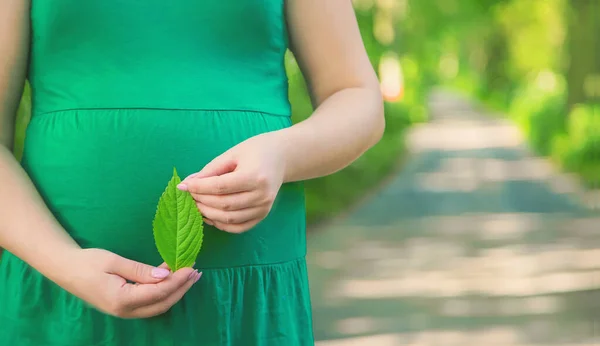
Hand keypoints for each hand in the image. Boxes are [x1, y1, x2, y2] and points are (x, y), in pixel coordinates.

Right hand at [56, 248, 200, 317]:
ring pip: (158, 306)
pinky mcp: (124, 306)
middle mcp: (125, 310)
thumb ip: (140, 271)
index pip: (158, 292)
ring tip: (190, 275)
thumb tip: (165, 276)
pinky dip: (163, 292)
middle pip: (162, 303)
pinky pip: (150, 303)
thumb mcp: (114, 261)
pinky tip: (171, 278)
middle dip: (182, 288)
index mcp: (122, 299)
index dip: (177, 281)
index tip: (191, 268)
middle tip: (196, 272)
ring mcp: (124, 311)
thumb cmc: (87, 262)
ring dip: (175, 291)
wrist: (65, 269)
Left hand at [177, 132, 285, 233]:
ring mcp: (264, 208)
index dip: (199, 188)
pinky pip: (239, 227)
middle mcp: (262, 195)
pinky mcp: (263, 215)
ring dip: (208, 214)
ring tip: (196, 205)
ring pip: (229, 219)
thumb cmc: (255, 151)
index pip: (220, 187)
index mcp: (255, 176)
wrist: (281, 157)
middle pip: (224, 205)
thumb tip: (188, 184)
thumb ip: (210, 171)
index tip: (183, 186)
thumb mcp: (231, 154)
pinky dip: (222, 225)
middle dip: (201, 201)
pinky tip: (210, 216)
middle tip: (188, 196)